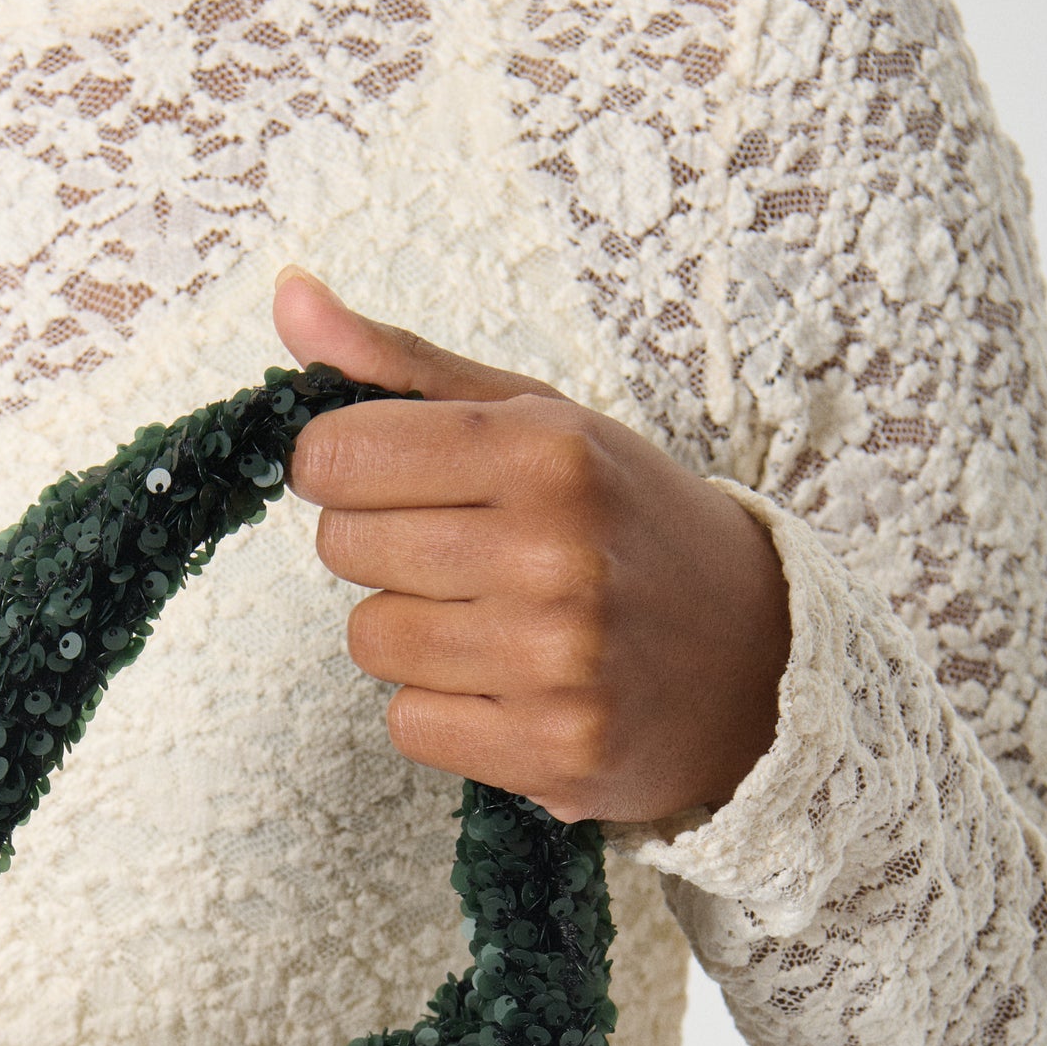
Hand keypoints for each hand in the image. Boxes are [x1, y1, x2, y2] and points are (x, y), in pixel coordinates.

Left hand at [274, 268, 790, 823]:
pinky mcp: (553, 750)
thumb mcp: (537, 420)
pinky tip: (513, 688)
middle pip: (344, 549)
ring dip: (412, 636)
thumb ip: (403, 366)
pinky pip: (408, 724)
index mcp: (549, 450)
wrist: (759, 658)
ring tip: (496, 623)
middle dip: (384, 550)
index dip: (345, 471)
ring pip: (370, 641)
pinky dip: (445, 711)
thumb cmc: (625, 524)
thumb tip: (287, 295)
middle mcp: (555, 552)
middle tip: (468, 557)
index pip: (335, 455)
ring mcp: (557, 660)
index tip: (394, 480)